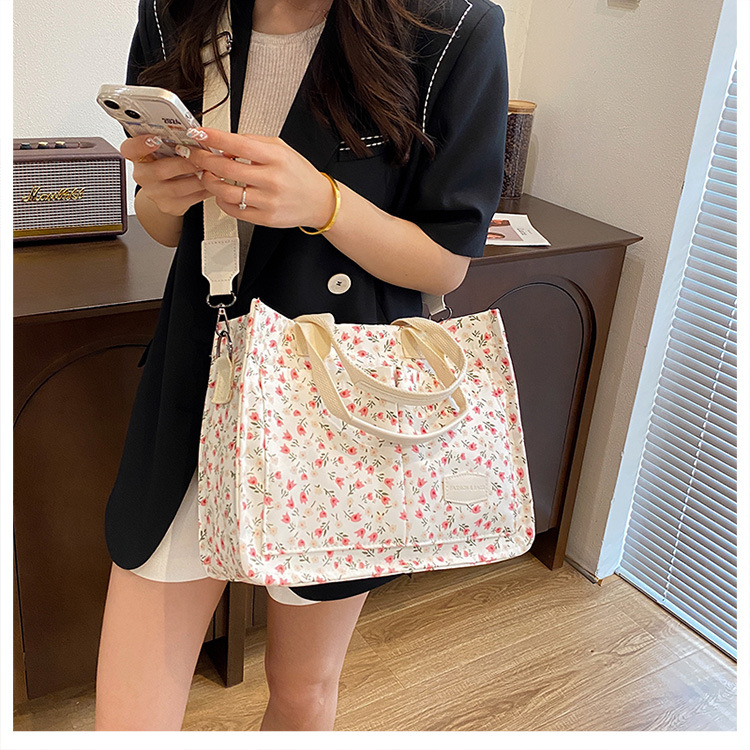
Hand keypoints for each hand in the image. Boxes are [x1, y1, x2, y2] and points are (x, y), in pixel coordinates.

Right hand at [119, 134, 210, 216]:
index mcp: (138, 156)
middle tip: (201, 157)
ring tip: (211, 170)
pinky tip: (212, 182)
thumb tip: (193, 132)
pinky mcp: (168, 206)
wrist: (168, 190)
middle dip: (184, 163)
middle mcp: (143, 175)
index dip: (140, 144)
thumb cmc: (168, 162)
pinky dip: (204, 190)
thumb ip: (172, 140)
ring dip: (198, 178)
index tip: (155, 139)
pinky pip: (188, 199)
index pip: (130, 149)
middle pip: (160, 170)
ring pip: (177, 188)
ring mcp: (154, 193)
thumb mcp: (167, 148)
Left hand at [175, 127, 335, 228]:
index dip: (214, 138)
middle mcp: (273, 180)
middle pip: (226, 169)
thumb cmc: (299, 175)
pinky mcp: (265, 218)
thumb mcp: (282, 149)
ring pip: (226, 192)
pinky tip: (222, 193)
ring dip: (210, 182)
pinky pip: (233, 210)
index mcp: (277, 158)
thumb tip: (225, 142)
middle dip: (204, 160)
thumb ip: (253, 142)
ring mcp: (268, 201)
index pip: (239, 145)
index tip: (199, 134)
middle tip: (195, 155)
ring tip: (207, 175)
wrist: (318, 201)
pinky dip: (221, 200)